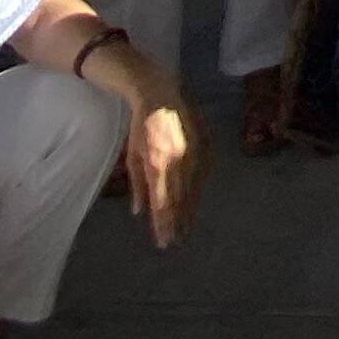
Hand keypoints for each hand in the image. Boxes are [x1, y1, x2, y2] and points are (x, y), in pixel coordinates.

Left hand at [125, 102, 196, 245]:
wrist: (163, 95)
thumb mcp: (132, 156)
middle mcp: (179, 160)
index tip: (164, 242)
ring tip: (186, 228)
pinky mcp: (207, 145)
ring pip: (195, 189)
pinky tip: (195, 202)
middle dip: (178, 222)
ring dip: (190, 210)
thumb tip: (139, 212)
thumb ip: (137, 185)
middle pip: (181, 199)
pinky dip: (199, 191)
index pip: (163, 202)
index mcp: (158, 163)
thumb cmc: (142, 127)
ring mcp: (196, 152)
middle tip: (176, 241)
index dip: (164, 224)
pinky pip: (204, 174)